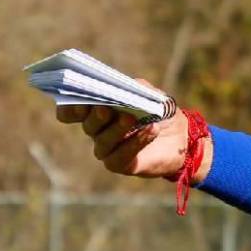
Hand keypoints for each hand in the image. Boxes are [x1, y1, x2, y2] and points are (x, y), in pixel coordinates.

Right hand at [56, 102, 207, 180]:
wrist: (180, 135)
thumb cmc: (158, 110)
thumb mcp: (148, 93)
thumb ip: (134, 87)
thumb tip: (123, 86)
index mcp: (97, 110)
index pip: (70, 112)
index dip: (69, 109)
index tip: (79, 102)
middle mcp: (98, 131)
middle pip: (88, 125)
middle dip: (96, 116)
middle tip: (106, 108)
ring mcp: (108, 149)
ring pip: (103, 142)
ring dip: (117, 129)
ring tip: (131, 118)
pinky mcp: (121, 164)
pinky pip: (120, 156)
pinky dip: (135, 142)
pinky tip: (149, 130)